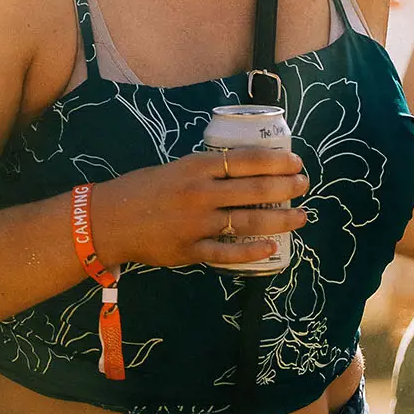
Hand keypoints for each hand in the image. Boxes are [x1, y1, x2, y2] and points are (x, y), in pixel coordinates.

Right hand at [88, 147, 309, 270]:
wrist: (109, 220)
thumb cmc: (142, 189)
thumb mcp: (175, 168)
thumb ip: (205, 171)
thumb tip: (244, 170)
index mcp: (196, 167)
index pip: (245, 160)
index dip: (275, 161)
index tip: (296, 162)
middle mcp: (200, 194)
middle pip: (253, 189)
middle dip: (285, 187)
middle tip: (304, 185)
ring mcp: (196, 225)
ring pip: (247, 221)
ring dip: (279, 219)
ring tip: (300, 216)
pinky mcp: (190, 251)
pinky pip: (228, 253)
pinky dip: (252, 251)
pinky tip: (272, 247)